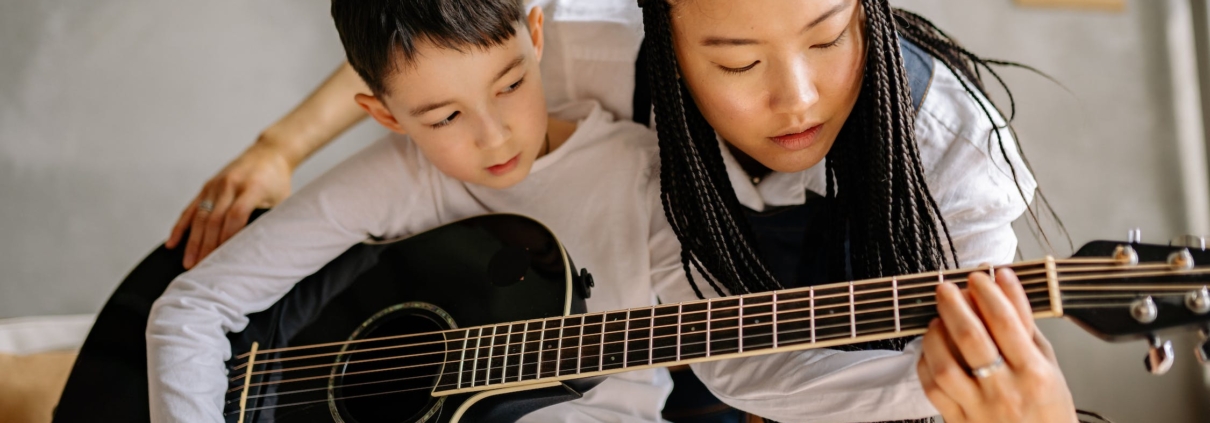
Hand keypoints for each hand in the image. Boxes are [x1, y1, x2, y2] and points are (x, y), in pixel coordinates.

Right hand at [166, 141, 291, 267]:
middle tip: (202, 270)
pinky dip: (180, 227)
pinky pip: (190, 209)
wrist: (269, 153)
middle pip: (214, 219)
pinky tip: (172, 243)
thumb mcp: (281, 200)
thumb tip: (258, 250)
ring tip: (189, 263)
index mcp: (252, 187)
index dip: (228, 238)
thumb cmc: (278, 182)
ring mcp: (216, 185)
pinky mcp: (207, 186)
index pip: (236, 215)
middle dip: (207, 247)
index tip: (224, 259)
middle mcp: (230, 184)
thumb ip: (269, 220)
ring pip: (200, 216)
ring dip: (193, 242)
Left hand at [917, 268, 1076, 422]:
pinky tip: (930, 351)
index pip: (1006, 323)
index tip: (978, 277)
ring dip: (936, 336)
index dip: (988, 294)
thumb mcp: (1049, 365)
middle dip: (954, 306)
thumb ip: (1025, 326)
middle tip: (945, 288)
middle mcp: (1006, 390)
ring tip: (937, 321)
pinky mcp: (959, 422)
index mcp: (1034, 373)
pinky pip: (933, 389)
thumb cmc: (1047, 408)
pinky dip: (926, 364)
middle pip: (971, 339)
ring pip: (946, 365)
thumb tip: (1005, 283)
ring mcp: (980, 408)